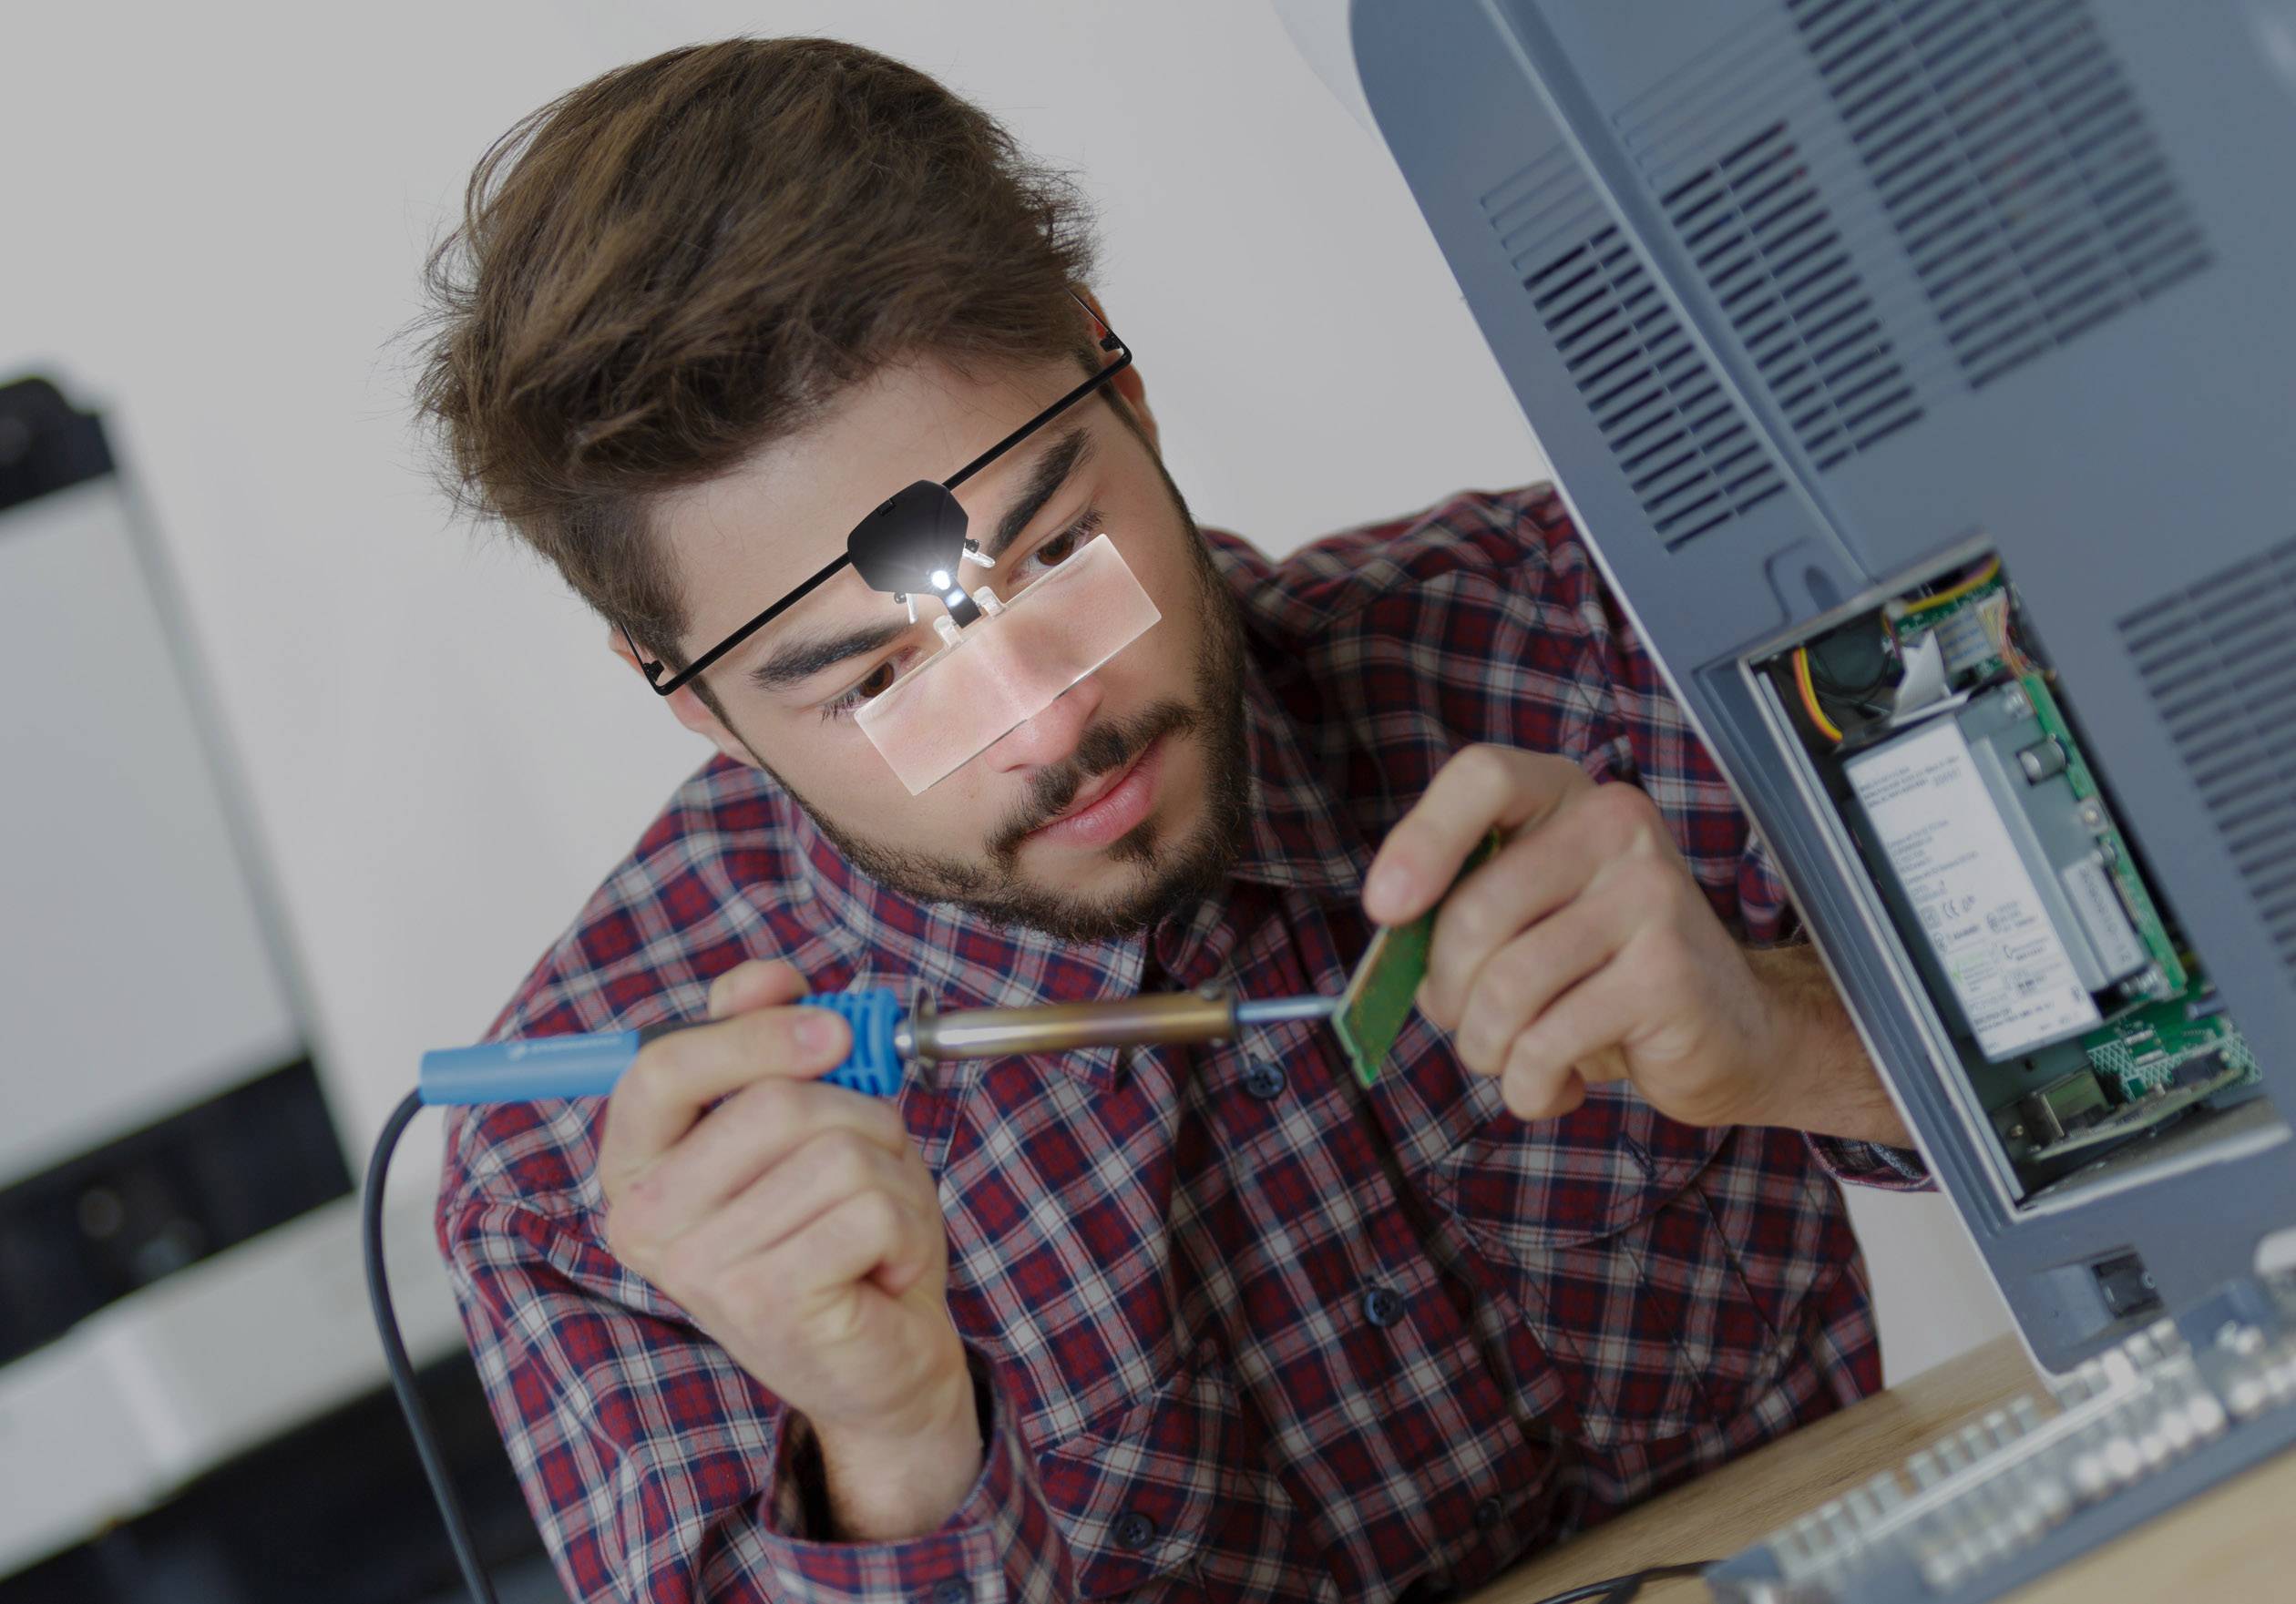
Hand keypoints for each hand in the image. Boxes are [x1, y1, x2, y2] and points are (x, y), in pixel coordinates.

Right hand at [599, 960, 980, 1538]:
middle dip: (858, 1114)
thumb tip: (764, 977)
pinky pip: (871, 1207)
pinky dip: (908, 1226)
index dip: (751, 1032)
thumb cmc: (841, 1236)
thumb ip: (768, 1046)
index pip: (661, 1065)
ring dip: (891, 1176)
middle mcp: (646, 1219)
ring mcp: (701, 1267)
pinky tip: (885, 1267)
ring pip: (836, 1151)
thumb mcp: (804, 1127)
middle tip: (870, 1165)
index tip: (829, 1031)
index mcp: (638, 1165)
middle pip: (773, 1102)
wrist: (883, 1363)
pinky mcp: (766, 1302)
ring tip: (876, 1226)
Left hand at [1364, 745, 1906, 1144]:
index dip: (1422, 840)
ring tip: (1512, 1060)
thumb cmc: (1602, 979)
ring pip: (1505, 986)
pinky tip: (1556, 1082)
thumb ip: (1459, 916)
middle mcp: (1616, 827)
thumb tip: (1391, 942)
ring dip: (1485, 1048)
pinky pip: (1547, 1041)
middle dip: (1447, 993)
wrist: (1734, 1032)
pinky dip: (1529, 1084)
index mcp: (1568, 800)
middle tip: (1470, 1026)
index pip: (1484, 777)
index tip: (1385, 908)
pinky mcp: (1667, 973)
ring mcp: (1650, 896)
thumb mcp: (1527, 927)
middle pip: (1475, 910)